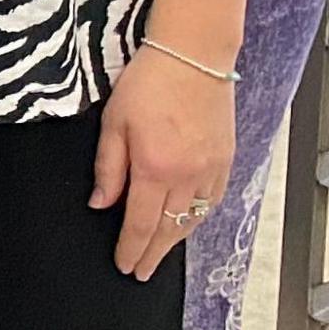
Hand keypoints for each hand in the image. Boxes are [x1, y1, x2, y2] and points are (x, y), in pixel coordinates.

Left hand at [93, 44, 234, 280]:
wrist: (193, 57)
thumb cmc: (147, 84)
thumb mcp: (114, 123)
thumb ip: (109, 168)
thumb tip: (101, 204)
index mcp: (155, 169)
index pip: (142, 223)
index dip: (132, 249)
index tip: (124, 266)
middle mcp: (188, 176)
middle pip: (171, 229)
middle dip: (154, 254)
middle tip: (141, 272)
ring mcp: (212, 169)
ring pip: (194, 219)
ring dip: (177, 240)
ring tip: (160, 252)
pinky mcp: (227, 159)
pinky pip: (213, 200)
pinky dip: (198, 218)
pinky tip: (188, 223)